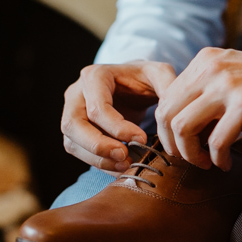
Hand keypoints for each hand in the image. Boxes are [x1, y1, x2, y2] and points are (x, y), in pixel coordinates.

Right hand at [61, 61, 176, 171]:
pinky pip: (79, 152)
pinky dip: (98, 164)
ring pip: (72, 142)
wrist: (132, 85)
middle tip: (125, 157)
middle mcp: (76, 93)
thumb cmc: (144, 79)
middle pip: (73, 125)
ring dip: (97, 159)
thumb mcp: (159, 74)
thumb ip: (168, 85)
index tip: (142, 139)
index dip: (118, 128)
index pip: (97, 107)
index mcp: (94, 76)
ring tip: (125, 165)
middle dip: (99, 146)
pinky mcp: (75, 133)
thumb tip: (169, 113)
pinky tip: (120, 167)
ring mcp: (72, 113)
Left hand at [155, 48, 241, 170]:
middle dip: (173, 144)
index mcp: (204, 60)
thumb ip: (205, 92)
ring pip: (183, 127)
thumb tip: (178, 127)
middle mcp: (211, 68)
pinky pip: (216, 142)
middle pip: (166, 114)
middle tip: (190, 159)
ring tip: (207, 162)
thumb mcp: (232, 77)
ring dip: (191, 154)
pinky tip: (226, 163)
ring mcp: (228, 85)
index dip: (166, 129)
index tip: (181, 146)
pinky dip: (218, 159)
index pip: (165, 98)